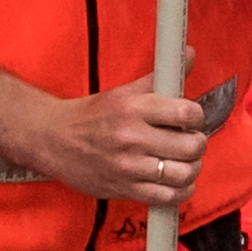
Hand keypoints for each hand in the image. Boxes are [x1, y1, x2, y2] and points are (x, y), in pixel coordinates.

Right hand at [23, 73, 208, 205]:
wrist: (54, 140)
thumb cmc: (93, 115)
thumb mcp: (124, 92)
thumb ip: (160, 77)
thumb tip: (189, 54)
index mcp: (134, 108)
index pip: (186, 113)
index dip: (197, 117)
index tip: (191, 119)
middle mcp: (132, 137)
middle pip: (191, 146)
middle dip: (197, 143)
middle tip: (190, 141)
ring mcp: (129, 166)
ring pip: (184, 174)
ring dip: (192, 168)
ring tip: (185, 162)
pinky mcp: (125, 189)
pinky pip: (168, 197)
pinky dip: (181, 190)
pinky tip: (177, 181)